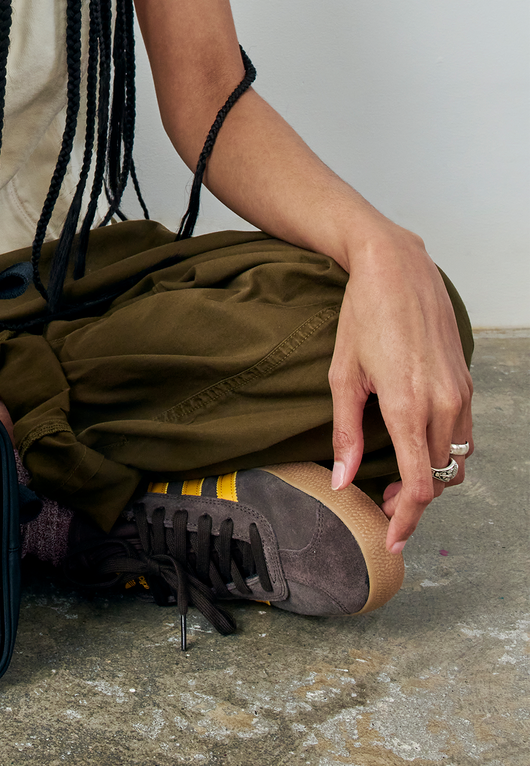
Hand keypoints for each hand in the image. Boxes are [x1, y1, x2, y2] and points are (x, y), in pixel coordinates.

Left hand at [328, 225, 472, 553]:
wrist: (396, 269)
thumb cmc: (362, 317)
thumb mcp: (342, 376)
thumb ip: (345, 433)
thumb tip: (342, 479)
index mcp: (409, 406)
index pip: (421, 486)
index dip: (406, 521)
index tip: (391, 540)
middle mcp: (444, 404)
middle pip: (440, 478)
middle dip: (413, 500)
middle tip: (380, 502)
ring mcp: (461, 393)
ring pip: (456, 459)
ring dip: (431, 476)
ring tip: (396, 477)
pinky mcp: (466, 382)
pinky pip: (463, 433)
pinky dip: (443, 450)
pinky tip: (415, 444)